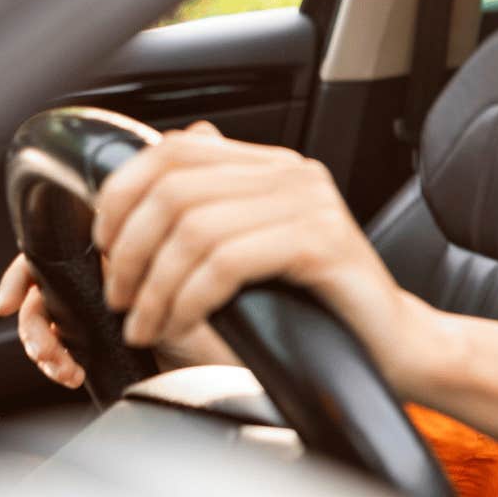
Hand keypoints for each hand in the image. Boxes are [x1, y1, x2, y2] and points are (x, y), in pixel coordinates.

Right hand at [0, 250, 238, 387]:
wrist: (220, 367)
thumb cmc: (210, 318)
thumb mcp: (167, 287)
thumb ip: (124, 268)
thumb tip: (97, 263)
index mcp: (116, 251)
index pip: (53, 249)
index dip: (22, 274)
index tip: (8, 301)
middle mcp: (102, 276)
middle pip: (40, 290)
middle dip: (31, 323)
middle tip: (45, 350)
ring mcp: (97, 309)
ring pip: (44, 321)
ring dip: (42, 346)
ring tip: (63, 367)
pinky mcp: (98, 342)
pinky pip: (61, 348)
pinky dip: (57, 363)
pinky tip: (72, 374)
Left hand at [88, 121, 430, 380]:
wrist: (394, 347)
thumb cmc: (321, 311)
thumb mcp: (250, 256)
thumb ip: (208, 213)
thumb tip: (148, 175)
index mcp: (273, 168)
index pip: (176, 149)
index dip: (123, 193)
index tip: (104, 245)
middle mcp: (294, 175)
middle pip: (175, 187)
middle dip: (129, 248)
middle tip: (120, 297)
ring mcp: (311, 205)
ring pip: (194, 228)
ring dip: (154, 285)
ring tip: (145, 324)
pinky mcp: (322, 243)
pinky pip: (228, 262)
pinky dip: (188, 298)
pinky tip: (179, 326)